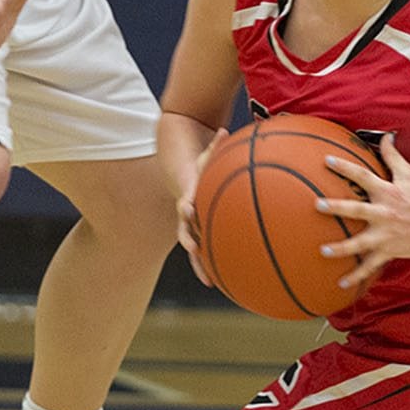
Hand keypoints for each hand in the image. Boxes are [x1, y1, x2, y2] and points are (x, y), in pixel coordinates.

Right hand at [176, 129, 228, 285]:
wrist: (182, 182)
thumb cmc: (199, 169)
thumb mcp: (205, 156)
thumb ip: (214, 145)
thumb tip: (224, 128)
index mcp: (188, 198)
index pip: (185, 202)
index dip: (186, 206)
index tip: (189, 209)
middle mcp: (187, 217)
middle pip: (186, 232)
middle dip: (191, 243)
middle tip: (196, 253)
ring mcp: (191, 228)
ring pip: (195, 250)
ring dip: (201, 264)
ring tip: (211, 281)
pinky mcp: (199, 235)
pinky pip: (207, 252)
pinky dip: (213, 265)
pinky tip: (227, 281)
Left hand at [314, 135, 409, 291]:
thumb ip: (394, 156)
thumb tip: (386, 136)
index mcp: (388, 192)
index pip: (363, 176)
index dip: (345, 167)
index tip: (326, 160)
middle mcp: (385, 213)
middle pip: (356, 210)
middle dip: (336, 207)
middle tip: (317, 205)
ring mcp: (386, 235)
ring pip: (360, 243)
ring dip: (341, 247)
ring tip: (323, 249)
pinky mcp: (388, 251)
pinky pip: (370, 266)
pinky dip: (356, 276)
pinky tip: (340, 283)